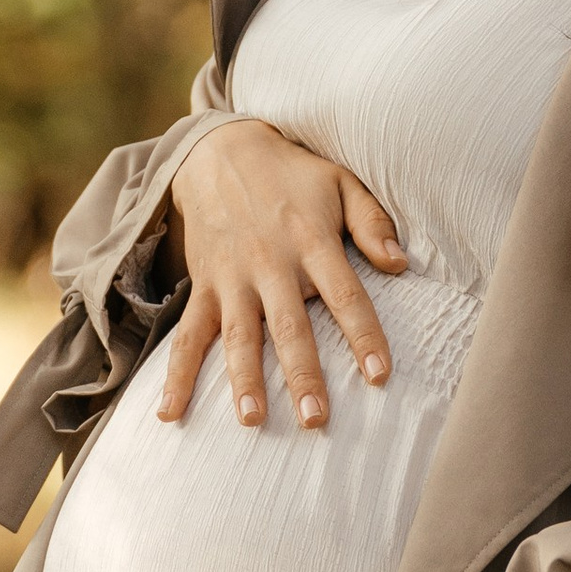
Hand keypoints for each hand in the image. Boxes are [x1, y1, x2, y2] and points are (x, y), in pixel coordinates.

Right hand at [163, 119, 406, 432]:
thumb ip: (373, 223)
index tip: (380, 376)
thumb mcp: (342, 182)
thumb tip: (401, 264)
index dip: (364, 336)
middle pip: (290, 327)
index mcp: (313, 241)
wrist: (222, 152)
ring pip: (238, 336)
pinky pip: (188, 334)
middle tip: (315, 418)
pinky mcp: (204, 285)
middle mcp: (272, 264)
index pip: (345, 296)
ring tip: (252, 420)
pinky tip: (169, 412)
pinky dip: (176, 374)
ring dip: (243, 379)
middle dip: (303, 374)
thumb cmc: (293, 174)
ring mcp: (233, 278)